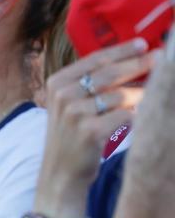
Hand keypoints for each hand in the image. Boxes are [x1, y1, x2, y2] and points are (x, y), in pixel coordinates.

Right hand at [37, 39, 152, 215]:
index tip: (144, 44)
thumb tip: (131, 60)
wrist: (61, 173)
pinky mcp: (90, 131)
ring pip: (121, 95)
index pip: (95, 59)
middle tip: (160, 59)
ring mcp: (75, 113)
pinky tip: (138, 118)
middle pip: (110, 73)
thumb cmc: (72, 136)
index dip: (122, 50)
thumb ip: (90, 83)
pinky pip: (126, 115)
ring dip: (140, 95)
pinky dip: (136, 115)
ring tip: (147, 97)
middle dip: (139, 64)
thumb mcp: (70, 105)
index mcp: (57, 83)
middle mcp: (63, 95)